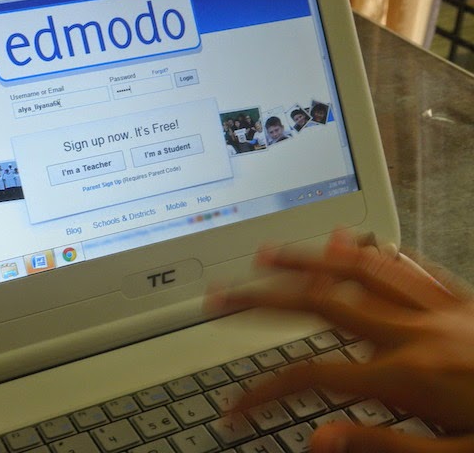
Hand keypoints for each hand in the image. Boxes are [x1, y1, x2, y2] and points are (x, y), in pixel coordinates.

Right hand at [205, 230, 473, 451]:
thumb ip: (383, 448)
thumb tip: (317, 441)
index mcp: (410, 376)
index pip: (315, 376)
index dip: (266, 391)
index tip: (238, 407)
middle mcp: (416, 331)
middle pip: (321, 303)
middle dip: (262, 298)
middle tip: (223, 294)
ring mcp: (439, 309)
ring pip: (361, 270)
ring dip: (308, 259)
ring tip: (270, 252)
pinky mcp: (461, 300)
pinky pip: (410, 266)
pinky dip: (375, 251)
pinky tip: (352, 240)